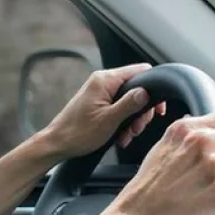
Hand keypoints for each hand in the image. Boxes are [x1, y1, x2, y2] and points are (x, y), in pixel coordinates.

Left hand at [42, 63, 168, 159]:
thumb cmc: (78, 133)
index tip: (157, 108)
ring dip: (132, 120)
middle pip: (136, 88)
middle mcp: (103, 81)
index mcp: (105, 80)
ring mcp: (100, 91)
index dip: (153, 88)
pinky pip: (119, 107)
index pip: (140, 71)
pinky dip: (123, 121)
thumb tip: (146, 92)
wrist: (57, 144)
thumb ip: (130, 103)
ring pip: (129, 100)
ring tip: (127, 135)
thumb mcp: (109, 120)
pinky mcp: (98, 102)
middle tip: (137, 128)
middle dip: (141, 110)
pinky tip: (120, 136)